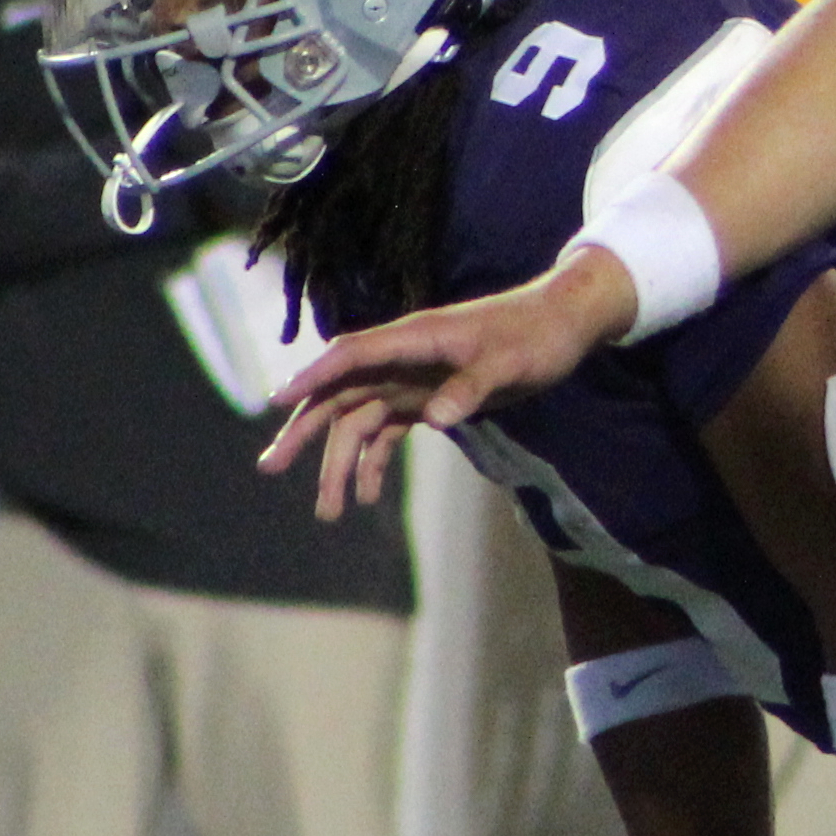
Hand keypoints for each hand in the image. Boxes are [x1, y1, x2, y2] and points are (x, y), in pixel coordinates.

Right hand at [260, 249, 635, 517]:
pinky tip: (367, 496)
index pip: (351, 355)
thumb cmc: (537, 335)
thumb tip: (436, 419)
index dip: (313, 376)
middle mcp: (404, 357)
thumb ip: (472, 388)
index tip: (276, 402)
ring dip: (341, 462)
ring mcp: (413, 378)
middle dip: (305, 431)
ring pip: (360, 421)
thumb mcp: (510, 362)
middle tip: (270, 468)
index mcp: (415, 338)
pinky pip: (388, 430)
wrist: (564, 324)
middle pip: (340, 394)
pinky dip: (374, 461)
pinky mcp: (429, 396)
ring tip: (330, 512)